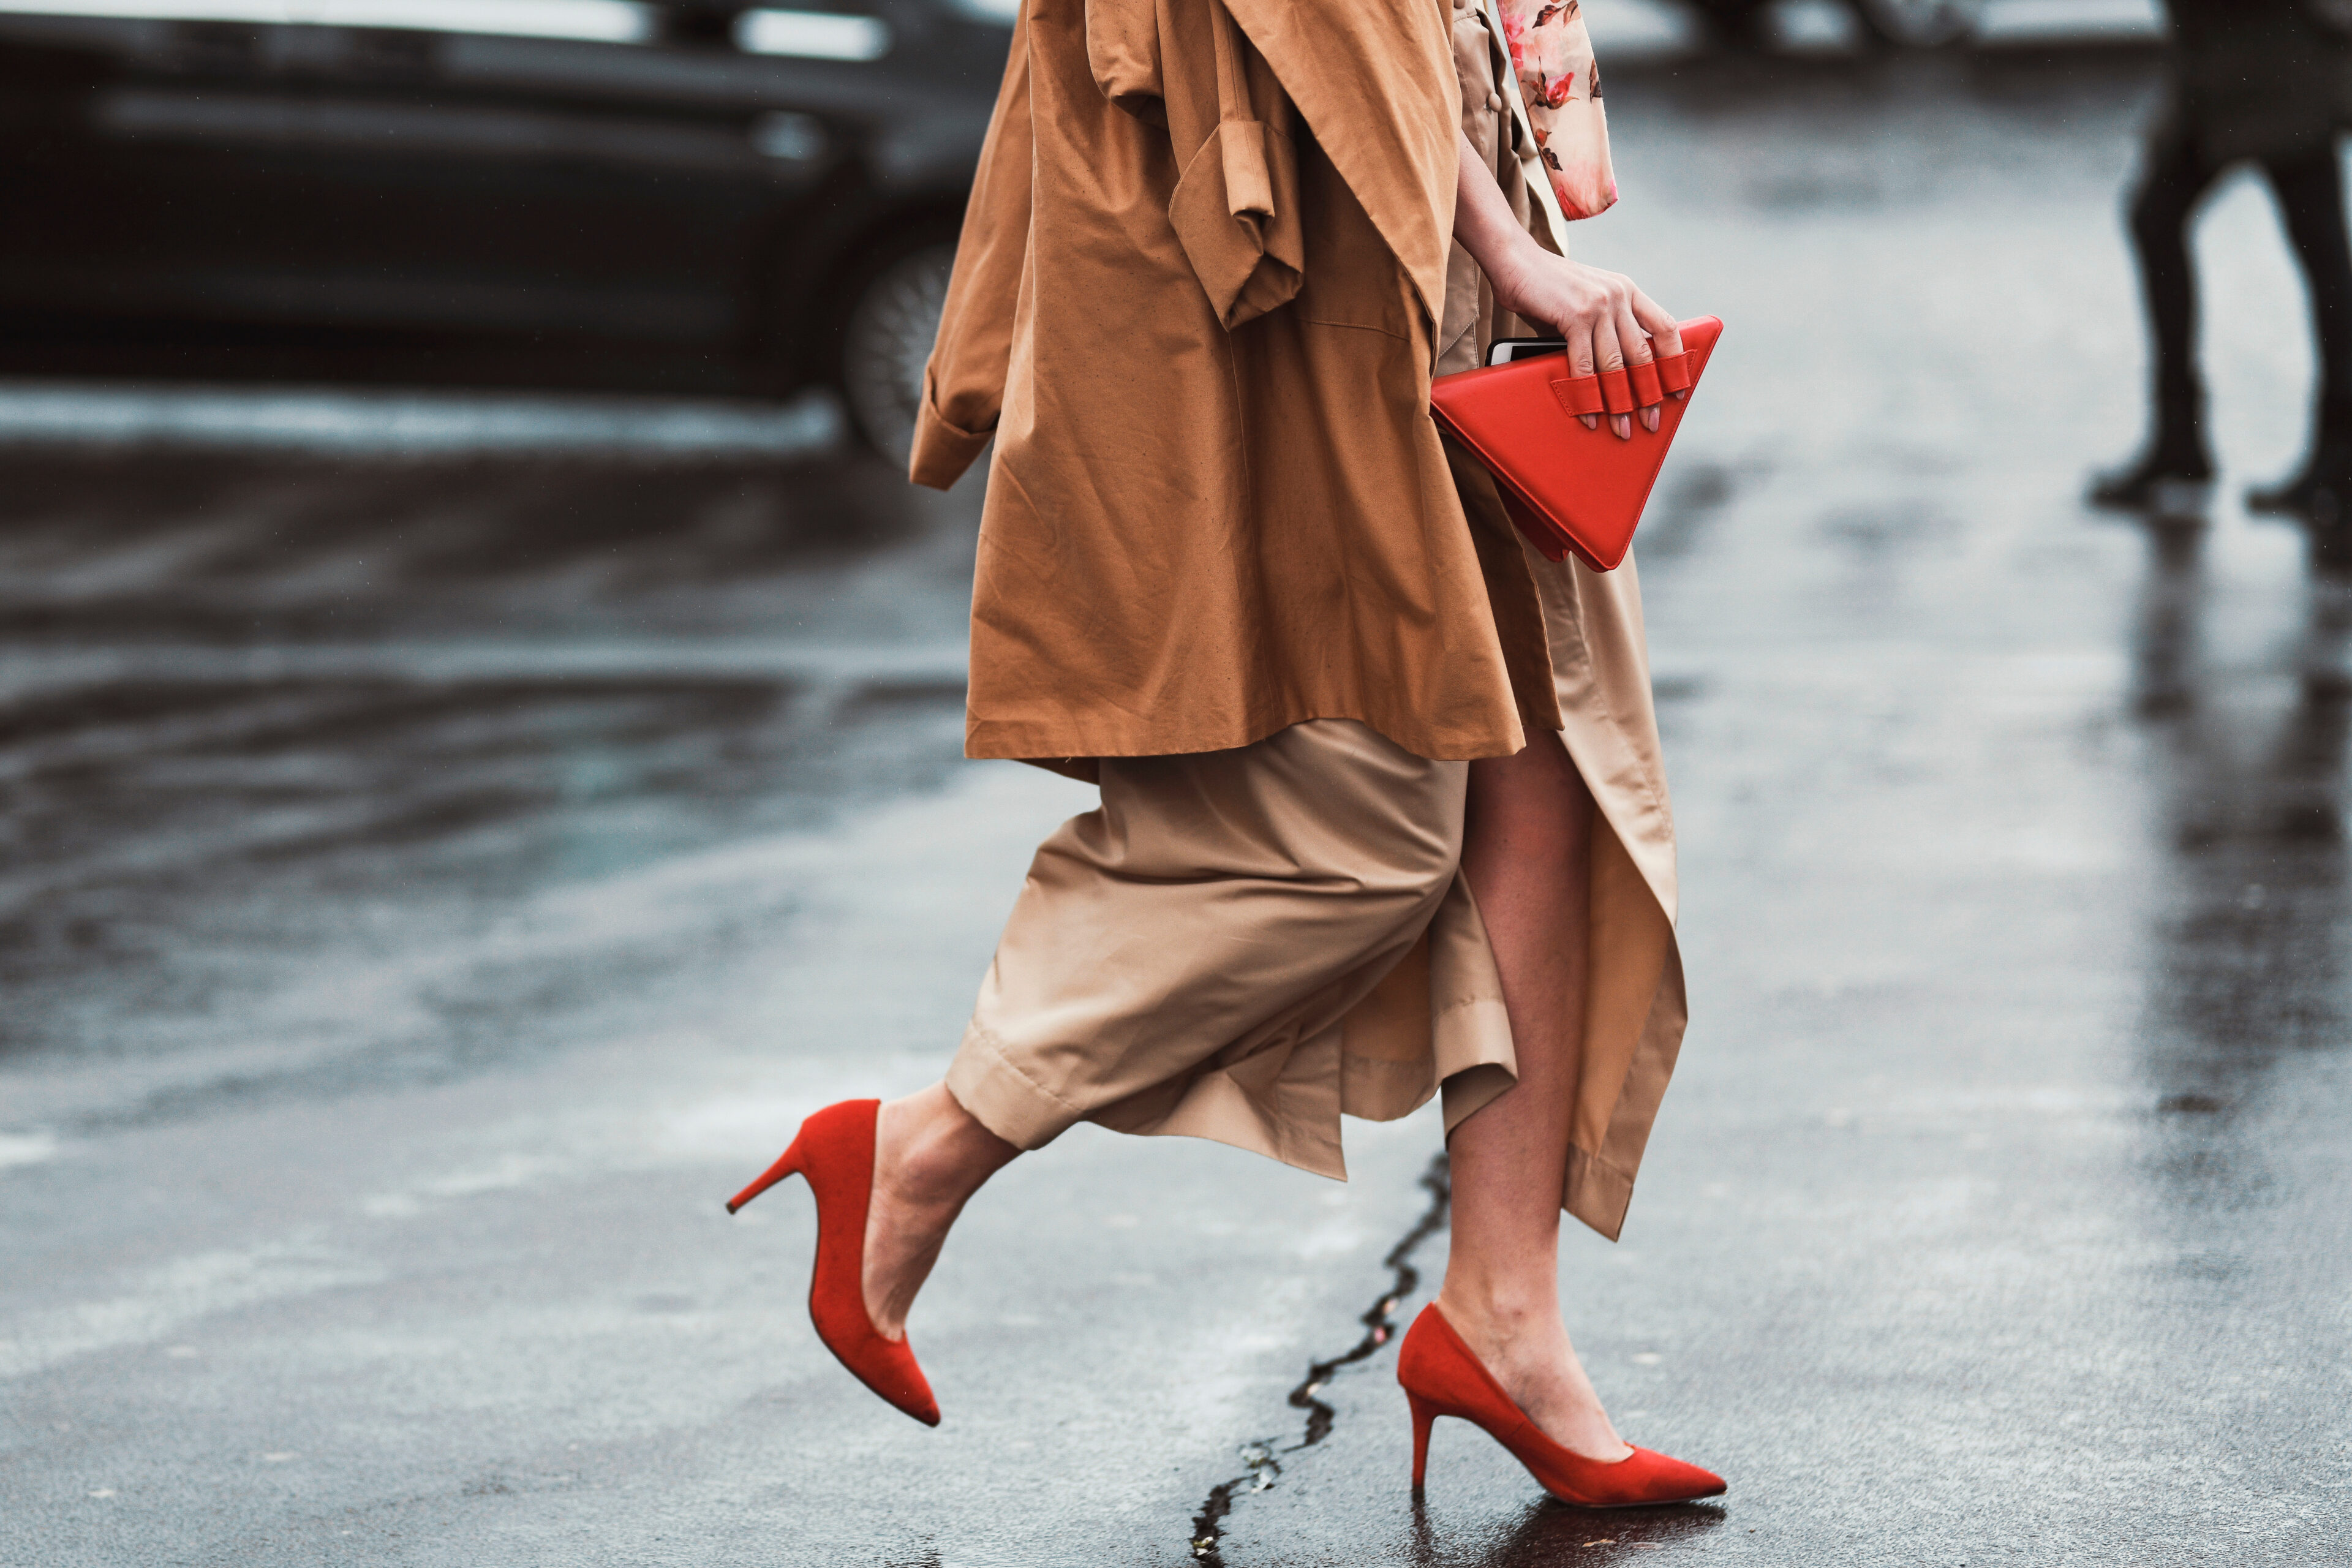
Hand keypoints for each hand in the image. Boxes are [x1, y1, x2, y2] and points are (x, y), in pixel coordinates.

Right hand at [1488, 239, 1684, 440]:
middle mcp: (1620, 295)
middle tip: (1651, 422)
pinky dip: (1587, 394)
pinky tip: (1589, 413)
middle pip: (1643, 354)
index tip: (1677, 390)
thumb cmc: (1546, 287)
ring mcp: (1600, 305)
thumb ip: (1601, 330)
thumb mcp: (1585, 302)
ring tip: (1621, 427)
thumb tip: (1609, 374)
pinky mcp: (1576, 316)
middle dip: (1648, 395)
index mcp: (1628, 291)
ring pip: (1617, 365)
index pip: (1665, 327)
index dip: (1674, 361)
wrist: (1515, 261)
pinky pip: (1586, 365)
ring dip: (1619, 402)